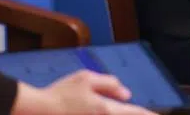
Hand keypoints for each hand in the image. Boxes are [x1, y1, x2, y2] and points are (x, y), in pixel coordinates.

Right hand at [13, 70, 154, 114]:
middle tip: (151, 114)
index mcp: (105, 109)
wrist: (38, 112)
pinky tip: (114, 112)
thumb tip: (127, 93)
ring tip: (133, 110)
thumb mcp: (85, 78)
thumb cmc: (62, 93)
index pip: (134, 113)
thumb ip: (109, 84)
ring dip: (127, 114)